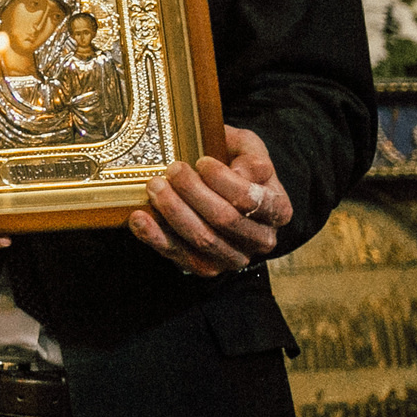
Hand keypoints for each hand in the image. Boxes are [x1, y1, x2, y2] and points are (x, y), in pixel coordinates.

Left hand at [127, 125, 291, 275]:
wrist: (226, 188)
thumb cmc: (236, 163)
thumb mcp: (249, 148)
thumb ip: (251, 157)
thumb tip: (242, 174)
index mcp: (277, 210)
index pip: (252, 201)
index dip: (223, 182)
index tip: (202, 161)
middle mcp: (261, 239)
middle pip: (225, 220)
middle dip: (193, 193)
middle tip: (173, 170)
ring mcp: (234, 257)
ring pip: (203, 241)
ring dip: (174, 213)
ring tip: (154, 186)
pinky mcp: (206, 267)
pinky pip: (180, 257)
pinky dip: (156, 237)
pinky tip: (139, 217)